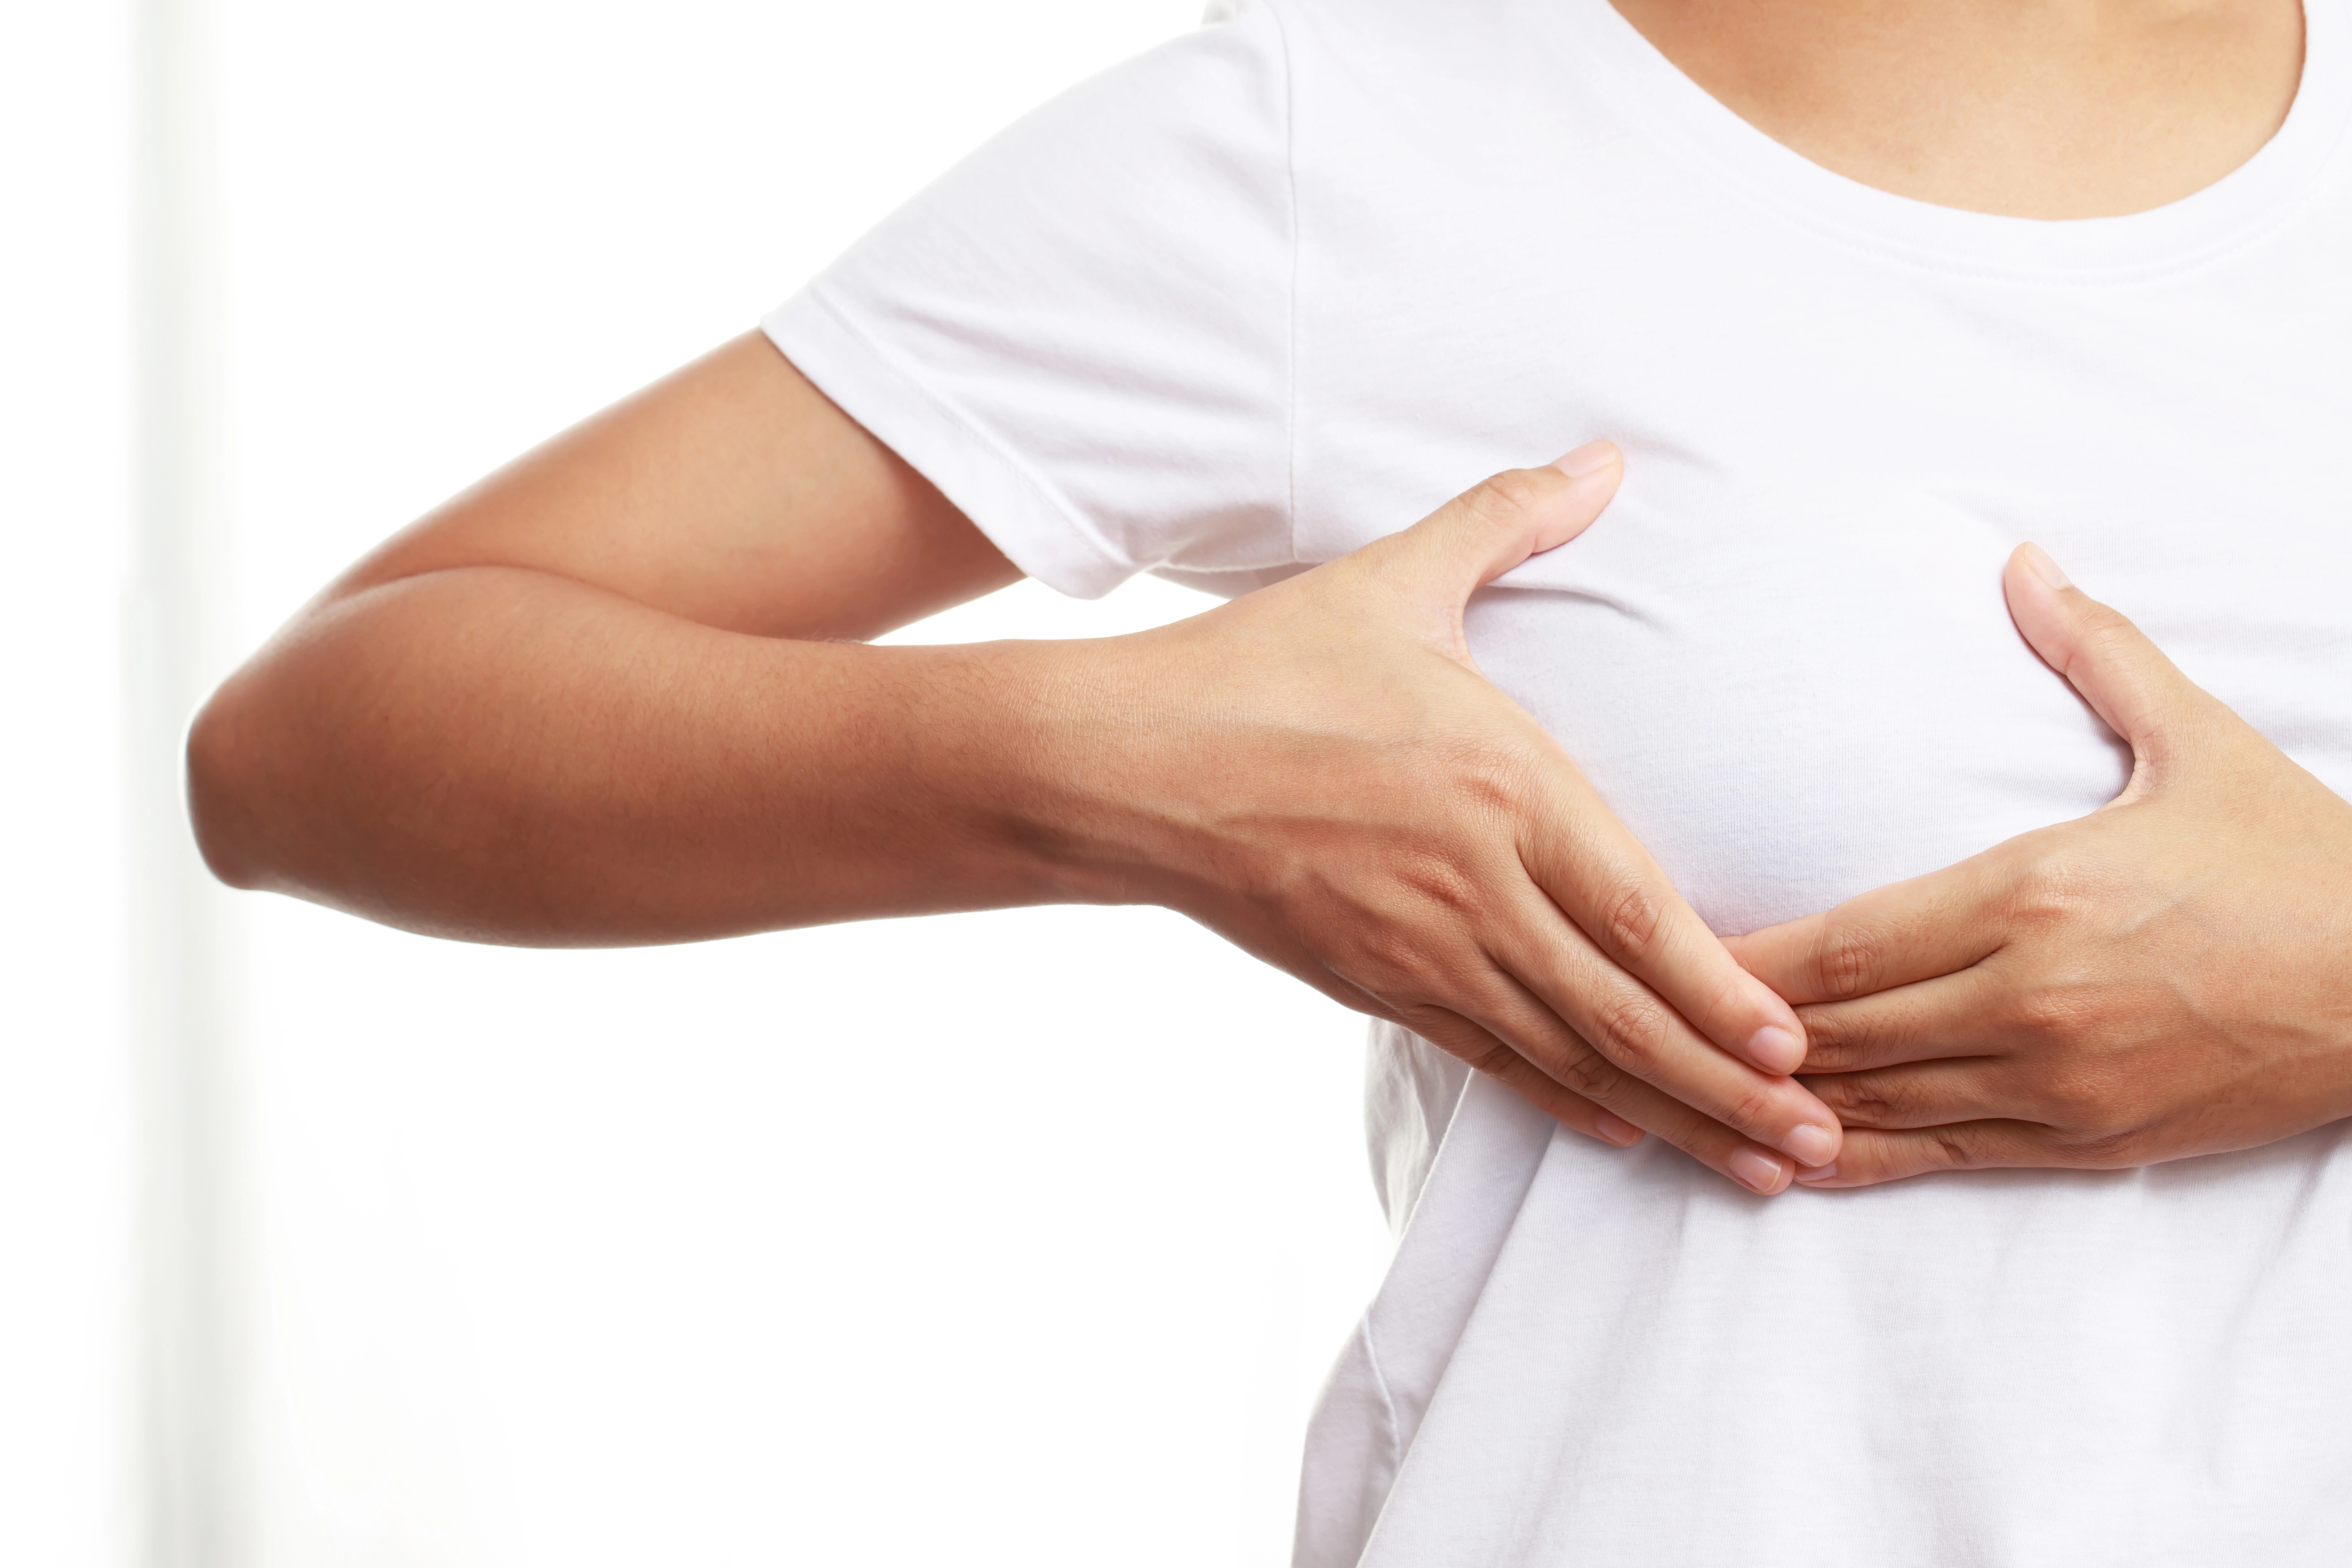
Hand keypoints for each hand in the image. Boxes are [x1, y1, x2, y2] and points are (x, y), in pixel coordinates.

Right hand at [1054, 447, 1841, 1192]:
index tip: (1795, 1044)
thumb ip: (1506, 519)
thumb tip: (1605, 457)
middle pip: (1619, 1011)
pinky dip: (1562, 1101)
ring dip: (1669, 1114)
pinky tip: (1622, 1132)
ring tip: (1755, 1169)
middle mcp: (1469, 885)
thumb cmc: (1263, 668)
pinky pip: (1487, 1059)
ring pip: (1566, 1054)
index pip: (1634, 910)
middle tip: (1818, 1143)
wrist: (1127, 765)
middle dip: (1728, 1087)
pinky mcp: (1370, 983)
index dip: (1718, 987)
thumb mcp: (1393, 581)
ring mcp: (1417, 949)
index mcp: (1498, 786)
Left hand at [1730, 544, 2351, 1187]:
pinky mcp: (2088, 1140)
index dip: (1746, 960)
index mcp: (2033, 894)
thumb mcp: (2196, 740)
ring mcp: (2057, 1081)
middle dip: (1739, 1031)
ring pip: (1877, 1100)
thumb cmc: (2295, 859)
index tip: (1668, 954)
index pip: (1844, 943)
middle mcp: (2029, 997)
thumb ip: (2094, 651)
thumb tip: (2020, 559)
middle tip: (1647, 1026)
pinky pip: (1942, 1153)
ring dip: (1780, 1100)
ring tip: (1690, 1092)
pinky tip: (1791, 1161)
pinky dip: (1860, 1159)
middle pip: (1840, 1026)